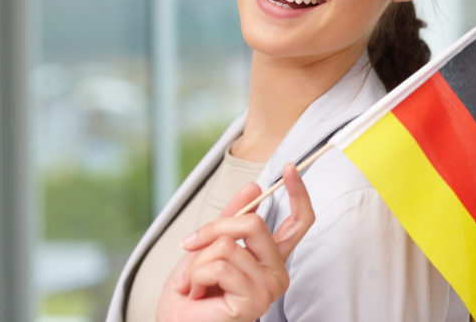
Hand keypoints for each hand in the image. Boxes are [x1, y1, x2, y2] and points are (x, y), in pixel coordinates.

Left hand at [156, 163, 314, 321]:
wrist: (176, 321)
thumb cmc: (193, 290)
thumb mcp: (209, 245)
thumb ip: (231, 217)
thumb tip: (254, 188)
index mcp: (272, 257)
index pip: (299, 222)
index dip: (298, 193)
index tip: (290, 168)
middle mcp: (277, 272)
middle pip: (253, 223)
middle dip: (213, 229)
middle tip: (191, 244)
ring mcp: (269, 288)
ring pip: (228, 246)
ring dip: (198, 262)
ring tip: (194, 282)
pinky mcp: (253, 301)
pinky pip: (220, 266)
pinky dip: (196, 276)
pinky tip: (196, 293)